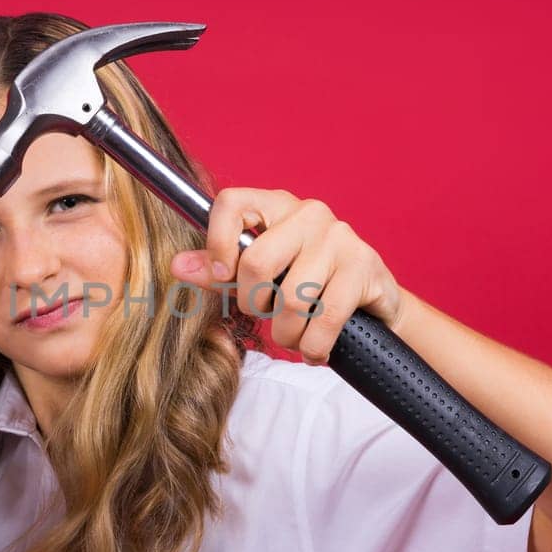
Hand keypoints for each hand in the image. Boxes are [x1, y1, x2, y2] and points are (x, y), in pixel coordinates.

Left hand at [169, 187, 408, 366]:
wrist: (373, 304)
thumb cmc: (307, 285)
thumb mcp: (260, 277)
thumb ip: (219, 272)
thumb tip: (178, 266)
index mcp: (275, 206)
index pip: (230, 203)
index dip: (217, 243)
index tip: (223, 276)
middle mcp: (308, 213)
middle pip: (256, 262)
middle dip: (254, 305)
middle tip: (267, 314)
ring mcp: (339, 237)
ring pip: (291, 299)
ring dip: (287, 334)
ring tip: (294, 336)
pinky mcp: (364, 266)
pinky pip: (325, 319)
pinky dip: (313, 346)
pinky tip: (315, 348)